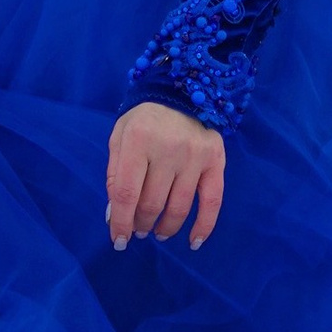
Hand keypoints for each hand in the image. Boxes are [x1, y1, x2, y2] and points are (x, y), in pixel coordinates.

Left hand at [107, 101, 224, 251]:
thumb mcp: (119, 138)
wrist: (181, 90)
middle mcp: (168, 149)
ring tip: (157, 232)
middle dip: (141, 223)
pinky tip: (193, 242)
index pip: (127, 193)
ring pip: (179, 207)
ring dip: (165, 227)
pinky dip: (204, 226)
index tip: (118, 241)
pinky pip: (212, 201)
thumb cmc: (144, 118)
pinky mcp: (216, 161)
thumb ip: (115, 175)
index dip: (121, 222)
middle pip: (152, 203)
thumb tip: (115, 215)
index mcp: (138, 141)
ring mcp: (195, 156)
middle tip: (138, 229)